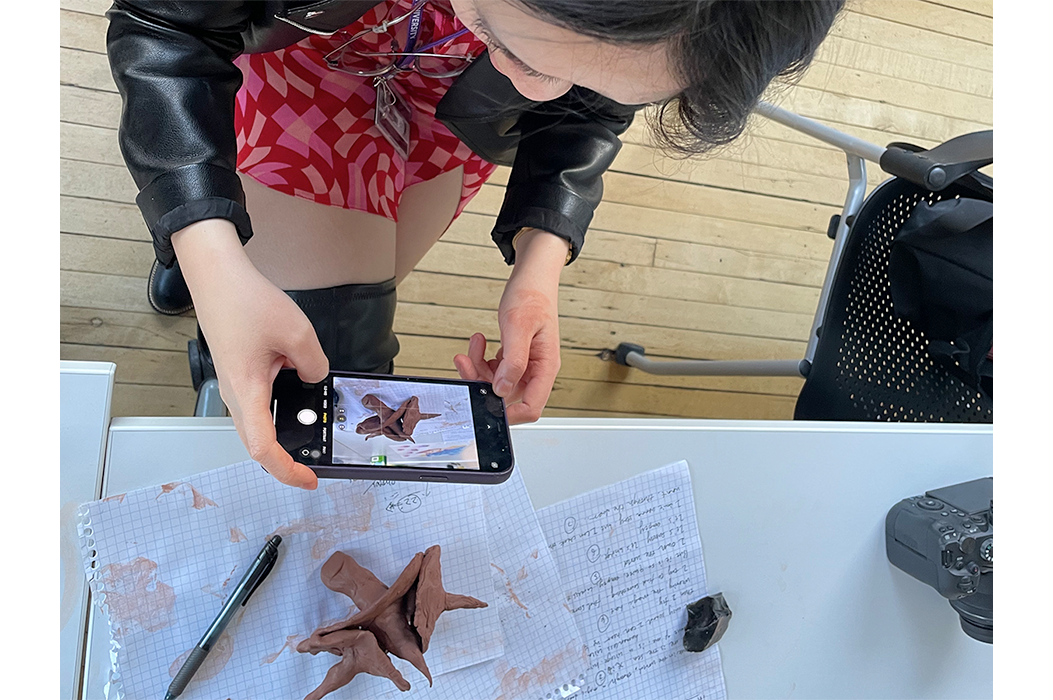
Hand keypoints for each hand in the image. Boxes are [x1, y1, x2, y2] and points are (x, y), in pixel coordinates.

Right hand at [173, 220, 327, 488]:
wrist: (217, 277)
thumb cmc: (246, 301)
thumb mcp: (297, 333)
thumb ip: (314, 365)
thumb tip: (314, 379)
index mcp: (246, 391)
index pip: (263, 447)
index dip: (286, 469)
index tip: (309, 478)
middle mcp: (235, 395)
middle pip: (257, 443)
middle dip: (286, 460)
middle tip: (312, 466)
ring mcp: (234, 385)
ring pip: (257, 425)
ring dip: (283, 435)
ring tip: (311, 437)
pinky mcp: (238, 374)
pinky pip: (259, 405)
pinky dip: (279, 412)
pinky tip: (300, 400)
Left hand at [454, 229, 566, 423]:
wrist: (532, 277)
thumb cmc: (532, 295)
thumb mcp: (518, 326)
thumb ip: (513, 361)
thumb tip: (502, 389)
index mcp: (545, 366)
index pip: (532, 406)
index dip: (510, 414)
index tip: (485, 405)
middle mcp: (537, 369)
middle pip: (508, 395)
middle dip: (483, 382)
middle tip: (465, 361)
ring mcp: (526, 364)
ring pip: (498, 382)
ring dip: (479, 368)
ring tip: (472, 346)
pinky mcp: (516, 357)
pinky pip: (495, 369)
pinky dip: (482, 359)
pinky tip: (479, 342)